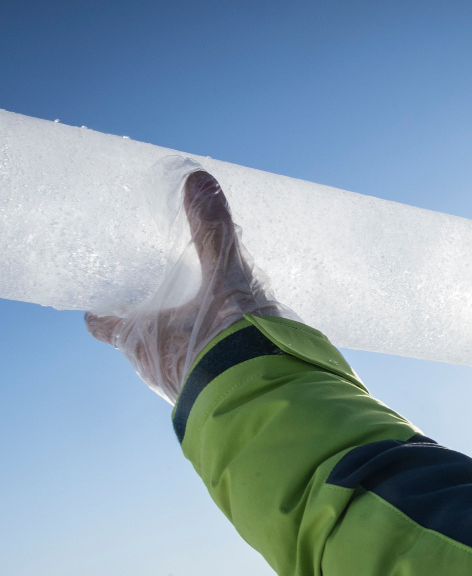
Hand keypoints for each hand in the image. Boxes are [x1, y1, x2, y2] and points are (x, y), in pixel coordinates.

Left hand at [87, 170, 292, 403]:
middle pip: (136, 338)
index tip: (107, 294)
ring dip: (182, 337)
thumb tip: (198, 180)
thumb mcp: (224, 277)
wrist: (267, 395)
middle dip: (149, 317)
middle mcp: (152, 367)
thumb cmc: (230, 340)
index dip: (100, 308)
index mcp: (139, 339)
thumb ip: (212, 232)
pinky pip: (203, 370)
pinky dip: (210, 354)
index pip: (100, 325)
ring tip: (204, 313)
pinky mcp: (215, 394)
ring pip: (170, 356)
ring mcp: (183, 385)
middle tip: (165, 291)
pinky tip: (232, 339)